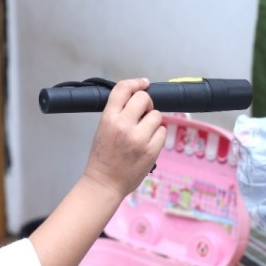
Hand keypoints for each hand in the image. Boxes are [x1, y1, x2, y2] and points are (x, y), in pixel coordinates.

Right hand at [83, 79, 165, 198]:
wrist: (104, 183)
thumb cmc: (103, 157)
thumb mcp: (103, 128)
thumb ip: (118, 112)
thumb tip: (138, 97)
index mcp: (108, 118)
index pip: (123, 89)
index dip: (135, 83)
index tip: (143, 83)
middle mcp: (123, 126)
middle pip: (144, 98)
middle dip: (146, 103)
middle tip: (142, 114)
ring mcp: (139, 138)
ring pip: (156, 115)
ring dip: (152, 121)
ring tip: (142, 133)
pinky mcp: (151, 150)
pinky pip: (162, 131)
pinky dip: (157, 135)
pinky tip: (147, 143)